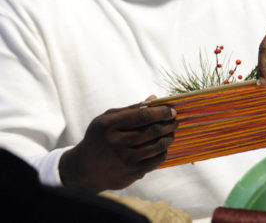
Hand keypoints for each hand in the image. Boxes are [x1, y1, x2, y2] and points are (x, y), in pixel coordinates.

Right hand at [59, 98, 176, 191]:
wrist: (84, 169)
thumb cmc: (99, 138)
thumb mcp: (107, 120)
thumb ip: (130, 109)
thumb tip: (155, 98)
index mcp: (109, 126)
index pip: (143, 116)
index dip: (161, 112)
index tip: (172, 110)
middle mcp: (116, 143)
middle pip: (152, 131)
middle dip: (168, 124)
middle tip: (175, 121)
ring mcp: (124, 160)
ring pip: (157, 146)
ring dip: (169, 138)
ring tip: (171, 133)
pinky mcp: (131, 174)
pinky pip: (155, 161)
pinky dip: (163, 152)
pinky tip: (162, 147)